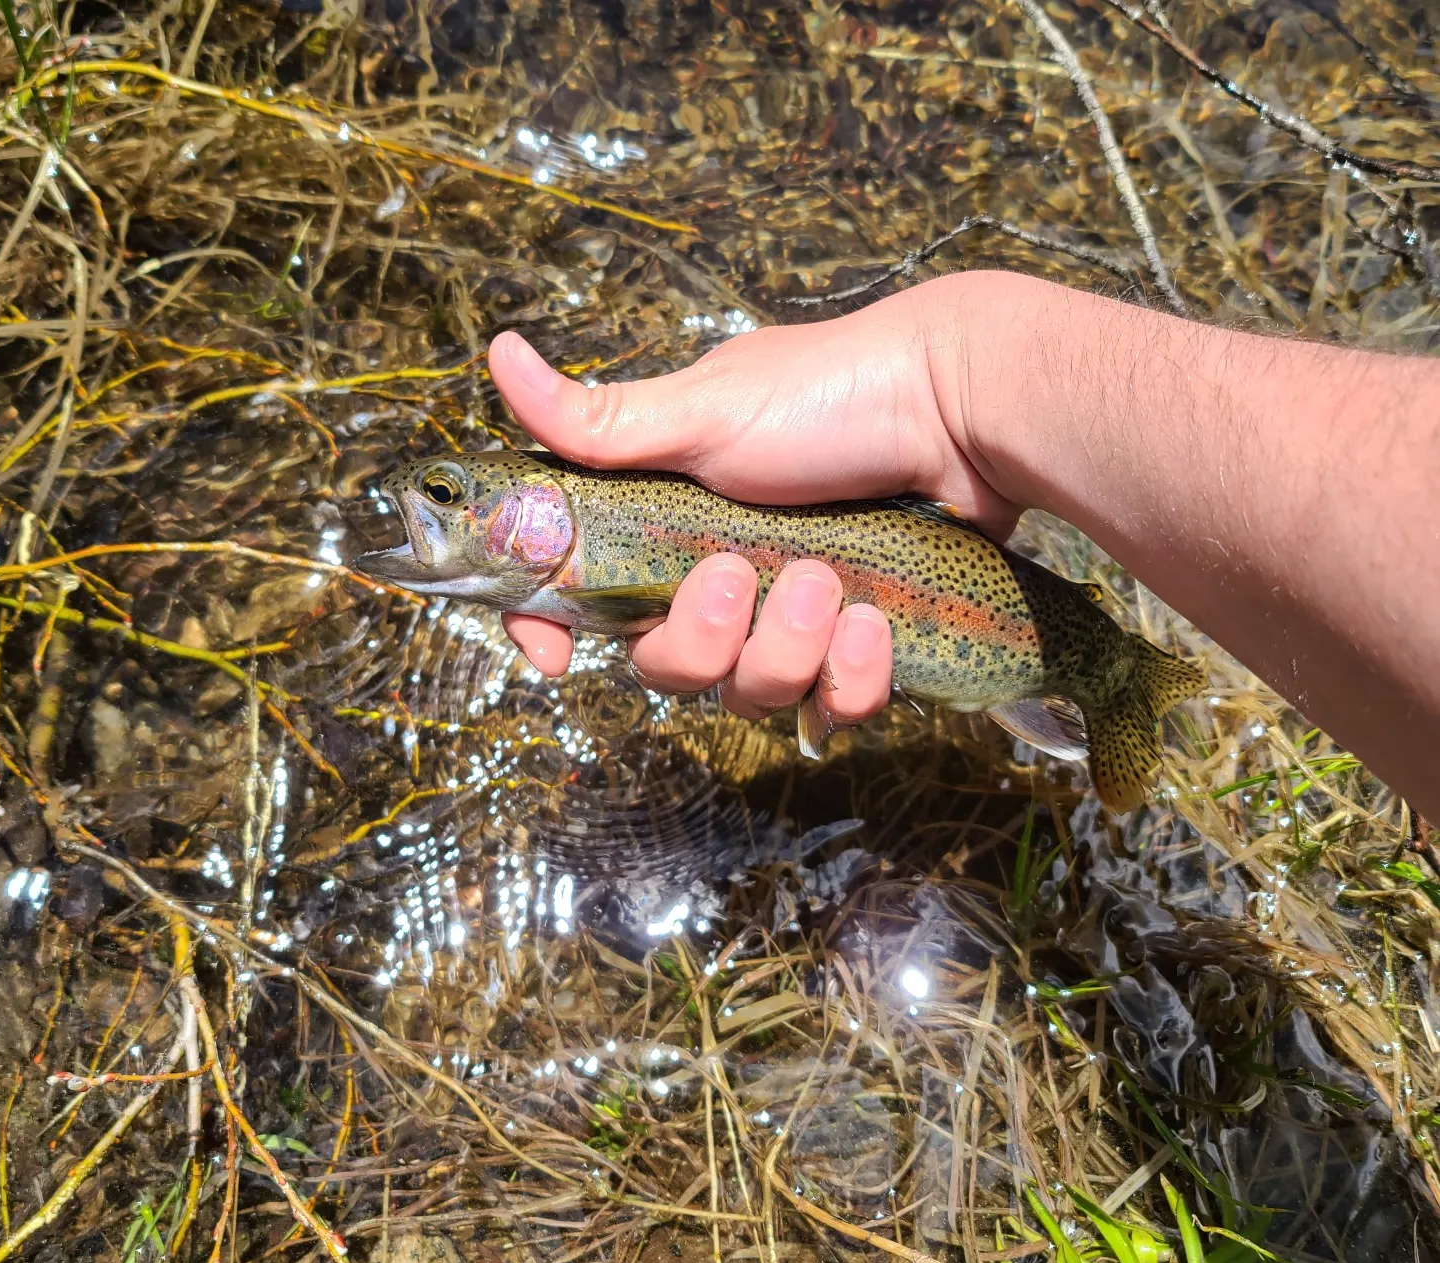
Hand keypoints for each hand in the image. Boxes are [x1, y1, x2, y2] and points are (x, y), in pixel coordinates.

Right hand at [489, 283, 1011, 727]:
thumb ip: (601, 423)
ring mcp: (792, 614)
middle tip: (739, 575)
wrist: (964, 409)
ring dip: (787, 648)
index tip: (553, 657)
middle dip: (702, 637)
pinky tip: (877, 622)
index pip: (584, 596)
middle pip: (668, 665)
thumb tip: (498, 356)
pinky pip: (832, 706)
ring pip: (751, 692)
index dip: (555, 630)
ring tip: (831, 582)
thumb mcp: (705, 410)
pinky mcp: (859, 645)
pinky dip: (853, 675)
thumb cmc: (832, 394)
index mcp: (667, 520)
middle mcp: (722, 573)